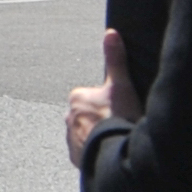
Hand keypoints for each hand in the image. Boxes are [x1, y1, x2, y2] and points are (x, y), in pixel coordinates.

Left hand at [66, 26, 143, 167]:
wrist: (116, 153)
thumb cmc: (119, 118)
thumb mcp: (122, 86)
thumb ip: (116, 60)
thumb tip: (111, 33)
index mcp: (77, 98)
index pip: (95, 99)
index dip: (112, 105)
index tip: (123, 112)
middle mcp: (68, 117)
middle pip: (91, 117)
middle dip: (104, 121)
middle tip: (122, 127)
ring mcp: (70, 139)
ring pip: (88, 134)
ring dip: (100, 137)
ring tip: (118, 141)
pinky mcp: (75, 158)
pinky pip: (87, 153)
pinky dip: (97, 152)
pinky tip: (111, 153)